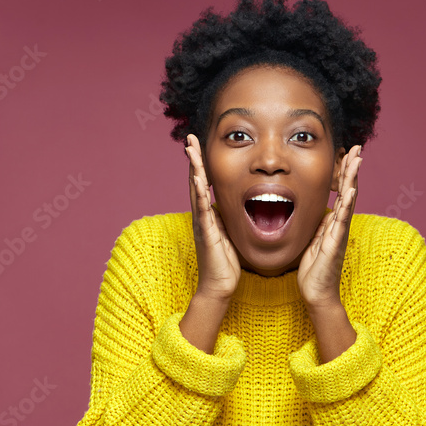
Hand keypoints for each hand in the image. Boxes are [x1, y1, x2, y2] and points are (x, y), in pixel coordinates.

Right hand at [186, 134, 240, 300]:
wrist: (220, 287)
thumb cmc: (226, 264)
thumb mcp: (229, 234)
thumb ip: (228, 219)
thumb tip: (236, 206)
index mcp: (208, 215)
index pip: (202, 184)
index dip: (200, 164)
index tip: (198, 145)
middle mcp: (201, 216)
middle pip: (194, 182)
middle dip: (192, 159)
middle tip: (189, 138)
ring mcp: (201, 224)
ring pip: (195, 191)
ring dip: (193, 169)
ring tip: (190, 150)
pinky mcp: (206, 233)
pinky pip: (202, 210)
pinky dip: (198, 192)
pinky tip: (197, 177)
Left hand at [297, 145, 362, 308]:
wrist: (316, 293)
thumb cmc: (315, 270)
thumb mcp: (314, 241)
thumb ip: (319, 226)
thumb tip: (321, 211)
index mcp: (333, 223)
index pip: (341, 193)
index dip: (344, 173)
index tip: (347, 154)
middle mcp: (340, 225)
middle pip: (349, 191)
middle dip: (352, 169)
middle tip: (357, 148)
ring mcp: (340, 232)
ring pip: (348, 200)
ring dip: (353, 179)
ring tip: (357, 160)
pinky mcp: (336, 242)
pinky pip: (343, 219)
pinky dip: (348, 203)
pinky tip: (351, 189)